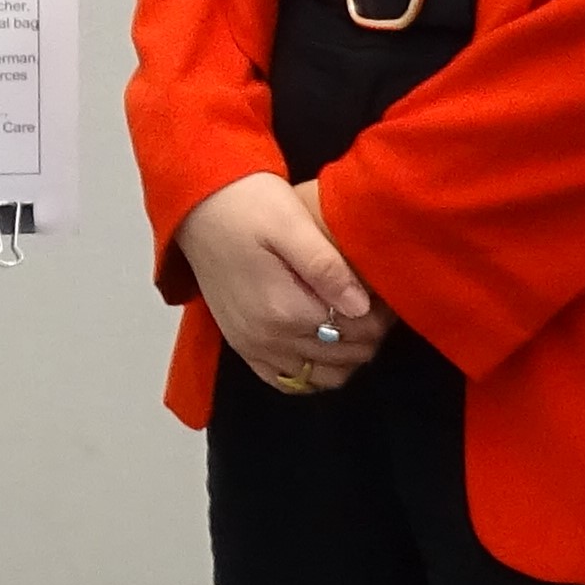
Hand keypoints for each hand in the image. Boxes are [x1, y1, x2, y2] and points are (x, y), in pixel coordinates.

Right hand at [179, 173, 387, 394]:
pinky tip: (322, 345)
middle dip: (369, 336)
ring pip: (320, 377)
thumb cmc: (247, 204)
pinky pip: (285, 380)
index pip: (356, 331)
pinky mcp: (241, 345)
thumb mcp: (291, 223)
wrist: (197, 204)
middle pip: (342, 357)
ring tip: (353, 322)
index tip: (388, 294)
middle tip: (378, 305)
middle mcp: (267, 338)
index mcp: (284, 309)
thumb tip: (362, 307)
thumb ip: (327, 267)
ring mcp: (252, 346)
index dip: (381, 316)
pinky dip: (311, 371)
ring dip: (345, 357)